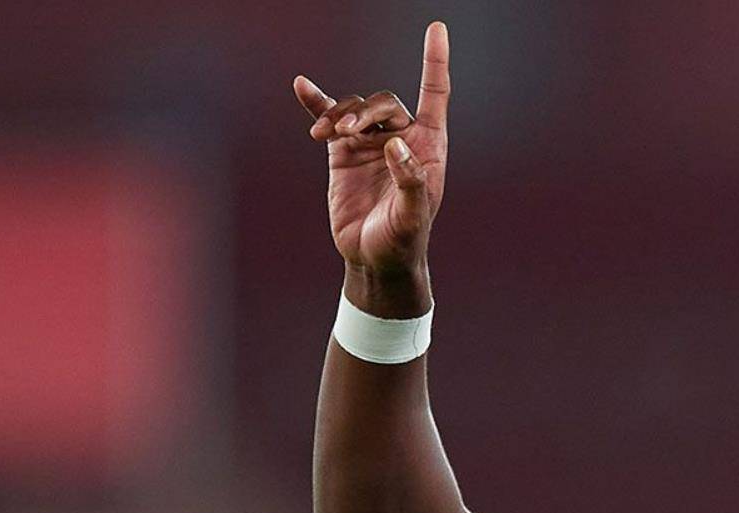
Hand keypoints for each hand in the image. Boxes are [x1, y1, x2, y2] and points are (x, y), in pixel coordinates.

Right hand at [293, 22, 451, 286]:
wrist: (373, 258)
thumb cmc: (403, 239)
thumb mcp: (413, 216)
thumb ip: (410, 180)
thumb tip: (395, 145)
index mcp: (427, 146)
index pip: (435, 94)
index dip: (435, 62)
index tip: (436, 29)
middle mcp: (401, 138)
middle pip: (384, 102)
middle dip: (365, 111)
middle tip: (347, 132)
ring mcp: (371, 143)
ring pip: (355, 109)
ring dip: (339, 114)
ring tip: (325, 135)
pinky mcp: (344, 153)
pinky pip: (329, 120)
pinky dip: (317, 103)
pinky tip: (302, 86)